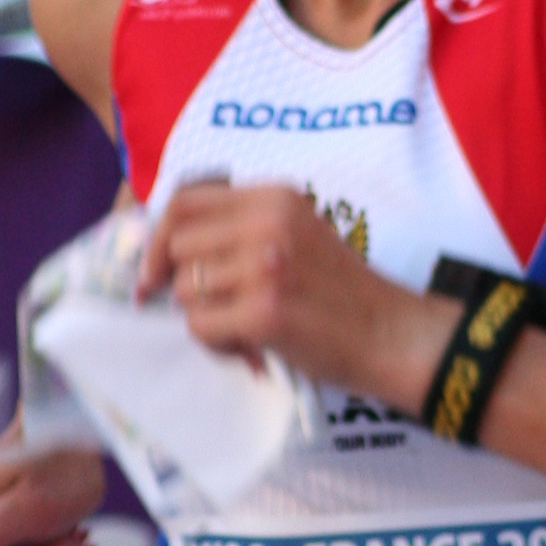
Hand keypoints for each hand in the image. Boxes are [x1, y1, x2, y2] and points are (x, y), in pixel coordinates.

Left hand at [137, 181, 450, 406]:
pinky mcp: (265, 312)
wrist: (391, 334)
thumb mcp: (297, 233)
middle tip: (214, 311)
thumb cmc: (339, 292)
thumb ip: (242, 229)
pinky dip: (216, 345)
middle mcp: (269, 222)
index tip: (153, 272)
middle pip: (177, 247)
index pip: (185, 201)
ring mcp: (266, 266)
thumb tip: (162, 247)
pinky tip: (250, 348)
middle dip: (182, 285)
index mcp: (275, 197)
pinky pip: (199, 326)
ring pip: (183, 291)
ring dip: (204, 319)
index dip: (157, 238)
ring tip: (244, 331)